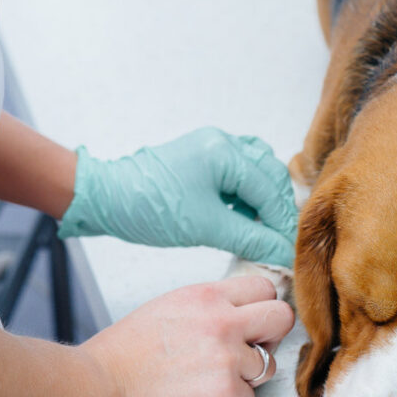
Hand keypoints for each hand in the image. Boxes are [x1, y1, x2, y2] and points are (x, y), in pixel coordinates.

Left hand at [59, 127, 296, 265]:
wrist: (106, 199)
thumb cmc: (149, 208)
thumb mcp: (207, 227)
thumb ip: (252, 240)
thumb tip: (283, 254)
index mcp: (224, 152)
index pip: (269, 190)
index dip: (282, 223)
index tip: (290, 250)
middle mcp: (223, 142)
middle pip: (271, 175)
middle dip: (278, 210)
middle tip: (281, 242)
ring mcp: (213, 147)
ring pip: (258, 172)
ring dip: (265, 201)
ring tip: (264, 230)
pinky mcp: (204, 159)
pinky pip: (240, 173)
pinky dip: (249, 195)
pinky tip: (244, 217)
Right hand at [80, 276, 293, 396]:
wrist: (97, 387)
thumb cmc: (123, 354)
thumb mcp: (170, 308)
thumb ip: (209, 307)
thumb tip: (239, 314)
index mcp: (207, 295)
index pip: (265, 288)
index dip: (261, 309)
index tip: (251, 325)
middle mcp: (223, 320)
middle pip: (283, 318)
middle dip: (271, 338)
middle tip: (248, 352)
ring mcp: (228, 356)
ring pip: (268, 367)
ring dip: (245, 378)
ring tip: (208, 381)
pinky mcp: (226, 391)